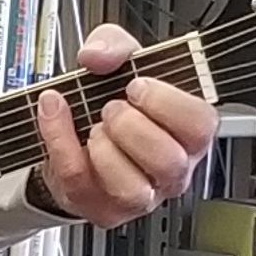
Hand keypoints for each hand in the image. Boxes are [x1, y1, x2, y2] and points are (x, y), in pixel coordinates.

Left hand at [32, 20, 216, 232]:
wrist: (76, 139)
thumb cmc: (113, 104)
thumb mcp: (119, 61)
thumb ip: (114, 44)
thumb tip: (98, 55)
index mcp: (187, 133)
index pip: (201, 125)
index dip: (168, 104)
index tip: (138, 86)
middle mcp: (171, 171)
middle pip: (169, 161)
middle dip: (132, 127)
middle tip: (112, 108)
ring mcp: (141, 197)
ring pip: (132, 189)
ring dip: (105, 149)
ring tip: (93, 127)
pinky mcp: (105, 211)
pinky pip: (80, 183)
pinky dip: (60, 141)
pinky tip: (54, 116)